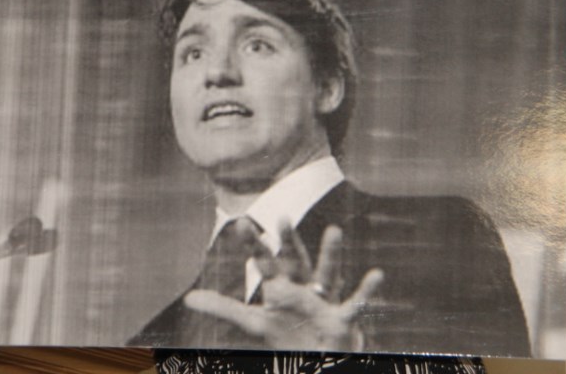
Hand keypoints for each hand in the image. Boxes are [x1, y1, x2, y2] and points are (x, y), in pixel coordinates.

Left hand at [183, 223, 383, 350]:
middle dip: (289, 241)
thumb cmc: (287, 332)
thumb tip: (189, 299)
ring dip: (330, 254)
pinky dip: (367, 291)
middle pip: (295, 261)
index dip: (252, 246)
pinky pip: (356, 303)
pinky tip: (376, 275)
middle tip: (282, 215)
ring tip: (334, 230)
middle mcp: (302, 288)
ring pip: (328, 274)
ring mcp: (323, 301)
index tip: (241, 223)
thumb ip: (223, 308)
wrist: (317, 351)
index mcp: (280, 287)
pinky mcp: (341, 319)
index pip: (264, 263)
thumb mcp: (252, 322)